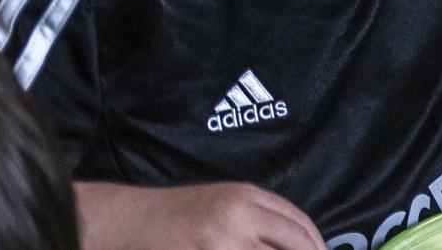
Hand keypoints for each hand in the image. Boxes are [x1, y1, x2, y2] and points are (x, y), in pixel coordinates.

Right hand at [77, 181, 323, 249]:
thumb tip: (300, 245)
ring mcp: (221, 241)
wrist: (124, 220)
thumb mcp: (223, 205)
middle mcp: (240, 215)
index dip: (317, 246)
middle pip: (296, 245)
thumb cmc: (175, 216)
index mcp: (248, 197)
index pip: (300, 225)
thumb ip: (258, 221)